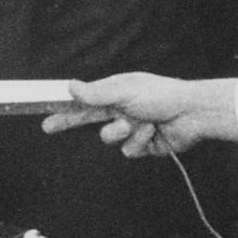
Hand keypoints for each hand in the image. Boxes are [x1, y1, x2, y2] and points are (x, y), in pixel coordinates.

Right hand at [40, 72, 226, 157]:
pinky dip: (139, 142)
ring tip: (139, 122)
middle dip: (69, 123)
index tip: (45, 109)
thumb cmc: (161, 96)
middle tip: (48, 127)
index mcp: (116, 93)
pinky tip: (151, 132)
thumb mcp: (124, 91)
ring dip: (122, 132)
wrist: (191, 114)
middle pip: (88, 120)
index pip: (83, 100)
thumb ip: (96, 94)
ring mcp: (131, 128)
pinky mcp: (143, 145)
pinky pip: (128, 151)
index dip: (64, 105)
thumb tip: (70, 87)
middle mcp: (121, 110)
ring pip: (109, 139)